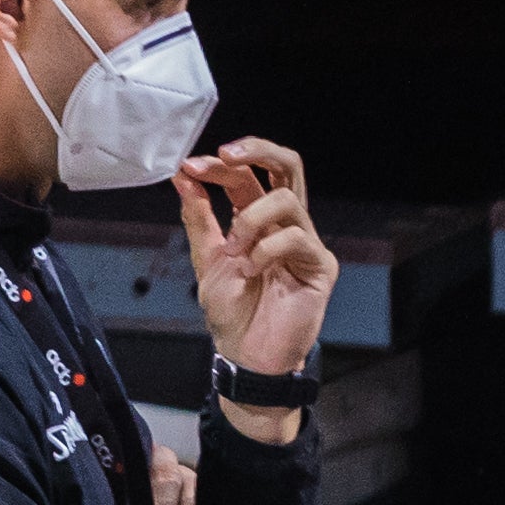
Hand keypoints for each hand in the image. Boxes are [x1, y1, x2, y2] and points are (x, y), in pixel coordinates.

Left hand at [177, 136, 333, 394]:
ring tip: (235, 250)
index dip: (220, 165)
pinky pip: (296, 238)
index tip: (190, 168)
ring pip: (286, 199)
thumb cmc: (232, 312)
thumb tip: (184, 177)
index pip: (247, 175)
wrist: (247, 354)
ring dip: (250, 219)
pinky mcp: (320, 266)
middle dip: (256, 151)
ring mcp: (306, 243)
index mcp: (258, 219)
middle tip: (226, 155)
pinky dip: (266, 250)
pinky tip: (253, 271)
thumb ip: (199, 218)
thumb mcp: (206, 259)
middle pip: (287, 167)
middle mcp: (285, 224)